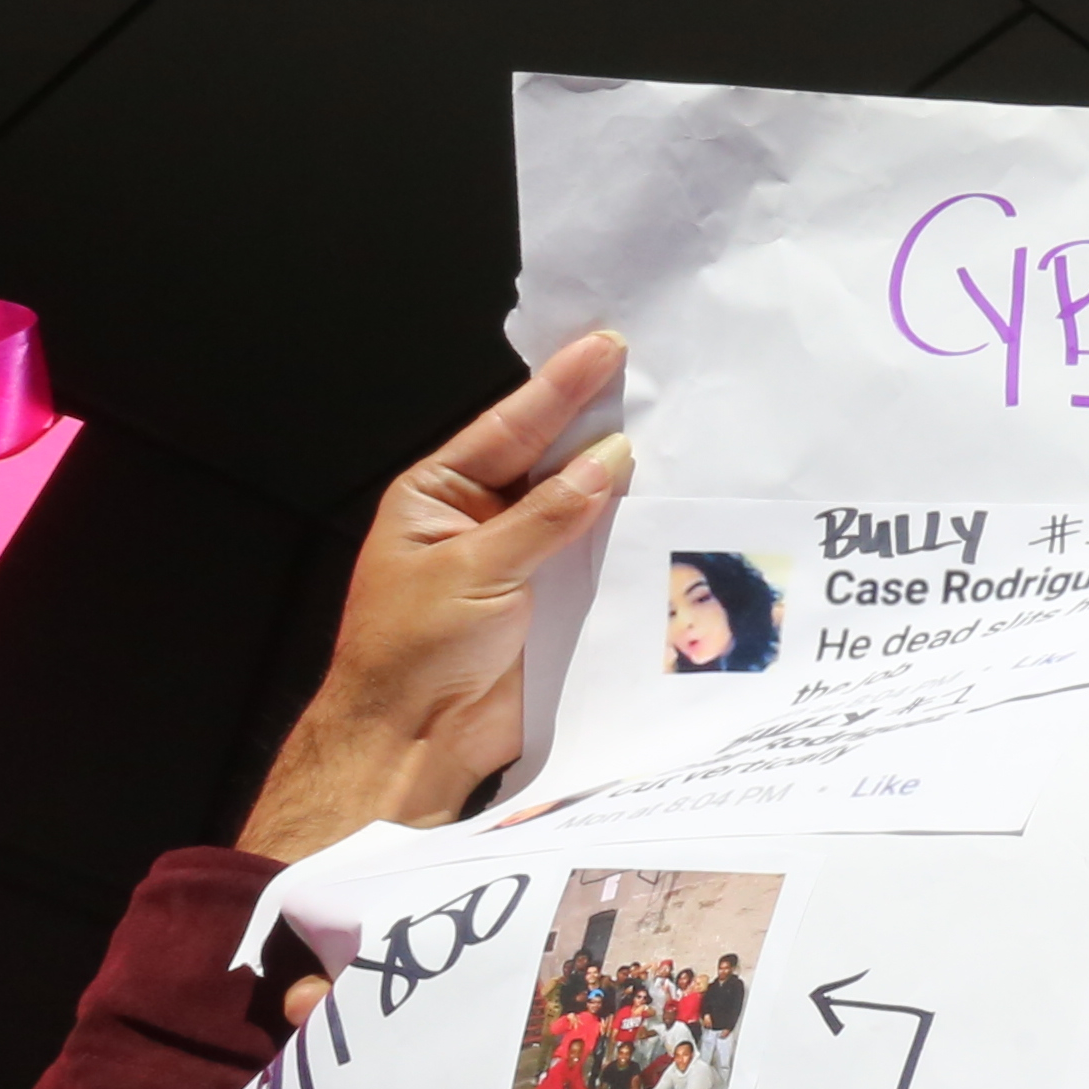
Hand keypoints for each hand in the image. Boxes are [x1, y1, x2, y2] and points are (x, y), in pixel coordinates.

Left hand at [235, 330, 632, 866]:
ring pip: (583, 511)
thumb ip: (547, 516)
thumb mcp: (475, 569)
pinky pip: (600, 563)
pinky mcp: (555, 608)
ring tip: (677, 436)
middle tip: (652, 376)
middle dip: (599, 422)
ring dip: (626, 483)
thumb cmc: (411, 651)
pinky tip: (671, 515)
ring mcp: (522, 564)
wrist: (413, 741)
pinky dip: (634, 541)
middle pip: (551, 461)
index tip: (604, 347)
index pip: (509, 427)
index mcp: (439, 495)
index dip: (559, 389)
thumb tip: (608, 460)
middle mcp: (482, 520)